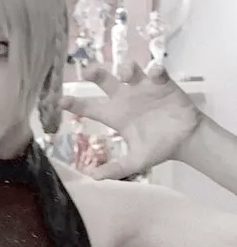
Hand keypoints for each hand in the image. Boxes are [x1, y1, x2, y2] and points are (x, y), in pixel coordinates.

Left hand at [60, 62, 202, 179]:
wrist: (185, 141)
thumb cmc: (158, 148)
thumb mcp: (135, 162)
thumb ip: (116, 169)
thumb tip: (94, 178)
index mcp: (115, 116)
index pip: (91, 108)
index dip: (76, 104)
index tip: (61, 101)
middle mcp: (126, 99)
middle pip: (105, 81)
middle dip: (96, 73)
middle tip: (88, 71)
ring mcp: (144, 89)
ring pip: (131, 71)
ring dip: (127, 69)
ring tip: (126, 75)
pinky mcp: (164, 84)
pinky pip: (158, 73)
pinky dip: (156, 70)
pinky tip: (155, 73)